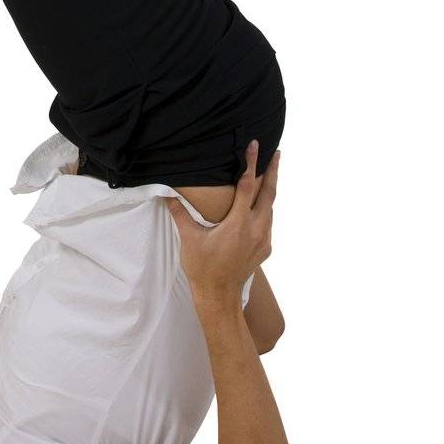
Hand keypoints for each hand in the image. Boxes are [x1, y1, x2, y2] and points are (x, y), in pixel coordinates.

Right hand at [166, 141, 279, 306]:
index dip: (251, 164)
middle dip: (273, 172)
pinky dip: (265, 210)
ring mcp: (263, 240)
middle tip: (277, 153)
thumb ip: (180, 214)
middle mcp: (256, 229)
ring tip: (269, 175)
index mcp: (238, 224)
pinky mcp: (265, 248)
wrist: (219, 297)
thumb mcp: (189, 239)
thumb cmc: (203, 268)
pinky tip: (259, 206)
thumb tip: (166, 195)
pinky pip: (268, 223)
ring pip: (270, 209)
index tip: (255, 146)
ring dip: (270, 190)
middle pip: (270, 194)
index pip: (248, 186)